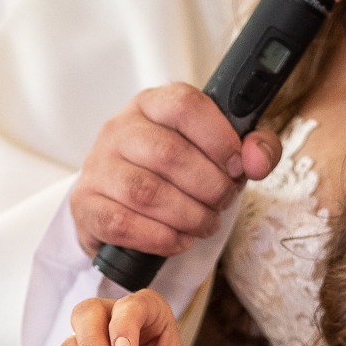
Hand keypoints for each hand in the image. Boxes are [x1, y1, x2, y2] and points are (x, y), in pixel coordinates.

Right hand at [70, 82, 281, 257]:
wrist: (120, 205)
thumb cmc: (172, 175)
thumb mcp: (214, 152)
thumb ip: (250, 148)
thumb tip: (258, 159)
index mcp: (151, 105)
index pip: (184, 105)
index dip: (218, 138)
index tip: (237, 166)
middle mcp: (118, 130)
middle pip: (168, 153)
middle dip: (208, 185)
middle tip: (222, 202)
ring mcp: (97, 167)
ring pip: (146, 191)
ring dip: (187, 215)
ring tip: (205, 224)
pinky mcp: (87, 205)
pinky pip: (123, 223)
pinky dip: (160, 237)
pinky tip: (179, 239)